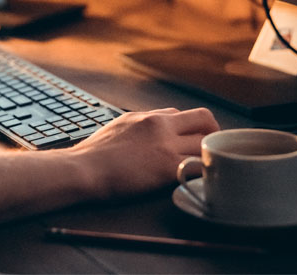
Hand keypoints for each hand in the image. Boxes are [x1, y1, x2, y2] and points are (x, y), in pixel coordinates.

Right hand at [70, 107, 218, 197]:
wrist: (84, 168)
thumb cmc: (94, 153)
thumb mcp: (118, 127)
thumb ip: (139, 127)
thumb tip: (148, 135)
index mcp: (147, 116)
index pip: (182, 113)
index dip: (192, 127)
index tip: (193, 140)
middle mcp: (160, 124)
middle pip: (203, 119)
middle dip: (212, 133)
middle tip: (212, 150)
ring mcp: (165, 145)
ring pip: (205, 144)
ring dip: (209, 156)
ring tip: (207, 168)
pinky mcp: (167, 167)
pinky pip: (198, 167)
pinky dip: (203, 174)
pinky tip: (200, 182)